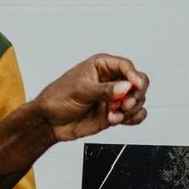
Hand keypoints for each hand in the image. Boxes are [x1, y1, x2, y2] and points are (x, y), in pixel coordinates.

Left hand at [33, 54, 149, 141]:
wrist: (50, 121)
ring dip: (130, 110)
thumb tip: (124, 88)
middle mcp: (111, 80)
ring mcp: (114, 98)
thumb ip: (104, 90)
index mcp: (102, 66)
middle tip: (124, 105)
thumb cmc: (59, 97)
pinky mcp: (115, 113)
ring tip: (113, 116)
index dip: (133, 76)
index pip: (125, 66)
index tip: (135, 86)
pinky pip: (135, 115)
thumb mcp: (81, 90)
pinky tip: (117, 120)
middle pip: (138, 83)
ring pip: (138, 100)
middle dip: (135, 95)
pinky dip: (132, 119)